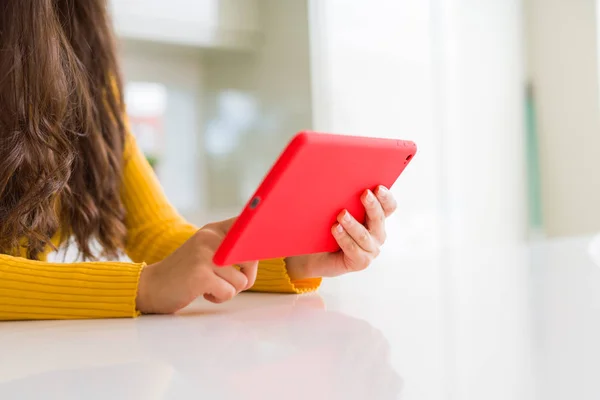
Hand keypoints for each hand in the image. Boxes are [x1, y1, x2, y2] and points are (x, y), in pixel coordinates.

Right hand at [136, 218, 257, 313]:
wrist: (149, 287)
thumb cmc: (184, 274)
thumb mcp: (206, 252)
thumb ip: (230, 249)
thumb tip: (261, 252)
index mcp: (213, 230)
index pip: (248, 225)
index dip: (259, 239)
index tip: (266, 245)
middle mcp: (209, 238)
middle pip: (251, 257)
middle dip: (246, 275)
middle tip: (229, 280)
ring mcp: (204, 255)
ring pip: (241, 280)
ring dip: (229, 290)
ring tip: (209, 286)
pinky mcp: (200, 275)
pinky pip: (228, 292)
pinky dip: (219, 298)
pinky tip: (203, 293)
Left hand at [286, 186, 396, 279]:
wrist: (318, 256)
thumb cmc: (330, 229)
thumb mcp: (339, 212)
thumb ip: (345, 200)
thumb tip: (338, 176)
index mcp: (376, 219)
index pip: (389, 206)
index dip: (386, 198)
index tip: (378, 187)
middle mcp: (377, 234)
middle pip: (379, 218)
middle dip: (372, 205)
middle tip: (364, 194)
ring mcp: (371, 249)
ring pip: (364, 235)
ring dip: (353, 224)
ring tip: (342, 214)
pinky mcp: (361, 262)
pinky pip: (353, 249)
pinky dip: (344, 238)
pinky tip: (336, 229)